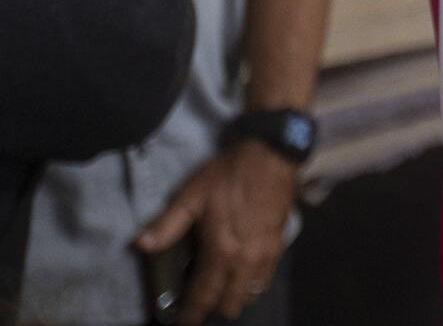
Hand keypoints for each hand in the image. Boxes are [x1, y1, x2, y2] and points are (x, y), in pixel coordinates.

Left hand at [135, 141, 296, 322]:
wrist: (271, 155)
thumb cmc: (228, 175)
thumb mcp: (192, 195)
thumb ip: (167, 224)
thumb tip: (141, 246)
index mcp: (220, 251)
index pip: (204, 295)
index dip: (192, 313)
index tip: (184, 322)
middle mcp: (244, 260)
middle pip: (231, 300)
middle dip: (216, 308)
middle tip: (202, 307)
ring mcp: (265, 253)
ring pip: (252, 292)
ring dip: (237, 297)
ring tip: (224, 295)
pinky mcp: (279, 242)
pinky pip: (267, 276)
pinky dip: (254, 284)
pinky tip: (247, 278)